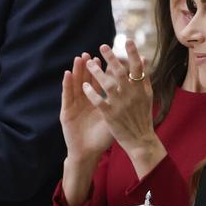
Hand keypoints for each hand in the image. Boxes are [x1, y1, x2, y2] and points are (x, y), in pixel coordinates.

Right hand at [59, 53, 114, 205]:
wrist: (87, 152)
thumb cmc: (102, 138)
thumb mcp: (115, 119)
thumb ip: (124, 105)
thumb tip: (139, 93)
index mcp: (98, 101)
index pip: (101, 82)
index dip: (105, 70)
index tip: (110, 57)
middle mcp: (85, 101)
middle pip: (87, 79)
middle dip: (90, 66)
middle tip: (92, 52)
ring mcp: (75, 105)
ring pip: (76, 84)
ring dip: (77, 70)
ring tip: (79, 58)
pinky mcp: (66, 111)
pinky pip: (67, 96)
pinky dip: (66, 84)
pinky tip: (67, 74)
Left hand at [81, 41, 166, 177]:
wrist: (140, 140)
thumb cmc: (143, 117)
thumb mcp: (147, 96)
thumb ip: (145, 78)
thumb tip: (144, 59)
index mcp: (141, 89)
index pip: (137, 68)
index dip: (133, 53)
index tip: (127, 40)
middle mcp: (131, 95)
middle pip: (120, 73)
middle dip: (111, 58)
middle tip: (102, 46)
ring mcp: (120, 105)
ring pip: (107, 84)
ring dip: (97, 72)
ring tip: (89, 63)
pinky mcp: (110, 115)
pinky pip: (98, 101)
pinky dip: (91, 92)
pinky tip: (83, 85)